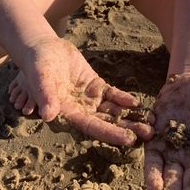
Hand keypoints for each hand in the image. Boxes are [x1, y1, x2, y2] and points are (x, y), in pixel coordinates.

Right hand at [12, 36, 153, 145]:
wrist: (44, 49)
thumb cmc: (38, 65)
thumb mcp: (40, 78)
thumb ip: (45, 96)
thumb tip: (48, 115)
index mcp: (67, 113)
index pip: (92, 127)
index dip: (110, 133)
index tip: (128, 140)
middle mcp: (81, 110)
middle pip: (107, 122)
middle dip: (128, 129)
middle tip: (150, 135)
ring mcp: (90, 98)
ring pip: (113, 111)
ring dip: (131, 117)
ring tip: (151, 123)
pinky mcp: (96, 85)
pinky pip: (112, 95)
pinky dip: (124, 99)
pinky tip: (137, 103)